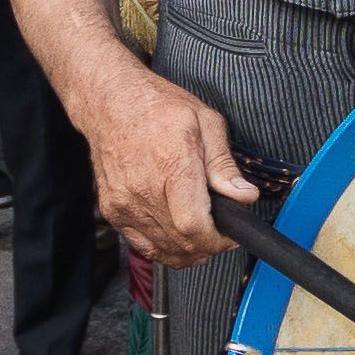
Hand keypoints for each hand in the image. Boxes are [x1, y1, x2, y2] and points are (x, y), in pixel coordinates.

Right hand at [90, 67, 262, 266]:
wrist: (110, 102)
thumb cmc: (158, 107)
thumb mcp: (205, 122)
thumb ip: (224, 165)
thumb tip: (244, 196)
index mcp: (171, 165)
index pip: (193, 225)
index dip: (216, 240)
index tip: (230, 235)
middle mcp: (143, 189)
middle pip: (180, 243)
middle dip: (207, 246)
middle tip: (220, 232)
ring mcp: (124, 203)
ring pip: (162, 249)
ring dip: (187, 251)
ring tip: (201, 234)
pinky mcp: (112, 211)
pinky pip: (142, 245)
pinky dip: (164, 248)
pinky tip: (177, 236)